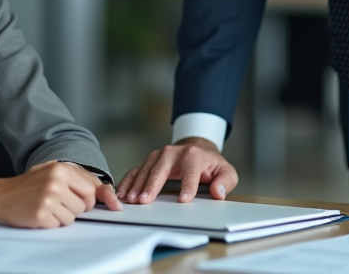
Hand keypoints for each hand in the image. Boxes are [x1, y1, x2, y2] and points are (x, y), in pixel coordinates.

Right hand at [0, 161, 121, 227]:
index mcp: (60, 169)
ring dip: (63, 215)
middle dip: (78, 207)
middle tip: (61, 202)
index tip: (115, 206)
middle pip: (85, 203)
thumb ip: (76, 177)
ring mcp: (49, 199)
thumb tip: (103, 191)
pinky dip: (52, 222)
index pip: (91, 187)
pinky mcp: (42, 215)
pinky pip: (59, 224)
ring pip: (73, 216)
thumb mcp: (50, 171)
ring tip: (47, 206)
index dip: (99, 198)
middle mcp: (56, 182)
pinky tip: (40, 213)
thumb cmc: (27, 185)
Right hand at [116, 138, 238, 203]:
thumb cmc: (211, 164)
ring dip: (137, 185)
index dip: (188, 185)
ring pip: (146, 169)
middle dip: (152, 185)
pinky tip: (122, 191)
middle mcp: (174, 152)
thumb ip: (225, 182)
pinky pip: (137, 169)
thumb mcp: (226, 171)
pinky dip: (128, 180)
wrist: (198, 148)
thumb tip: (219, 193)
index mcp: (194, 155)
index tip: (184, 200)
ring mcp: (159, 155)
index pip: (191, 171)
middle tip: (145, 200)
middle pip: (161, 169)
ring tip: (130, 199)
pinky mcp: (150, 160)